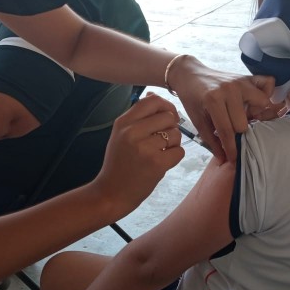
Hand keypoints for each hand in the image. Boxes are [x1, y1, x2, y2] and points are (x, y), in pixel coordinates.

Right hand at [94, 93, 184, 217]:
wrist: (110, 193)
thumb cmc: (119, 163)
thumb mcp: (120, 135)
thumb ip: (137, 116)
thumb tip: (154, 95)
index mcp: (123, 122)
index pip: (152, 101)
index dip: (166, 106)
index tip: (167, 117)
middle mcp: (132, 132)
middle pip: (169, 117)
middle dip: (171, 128)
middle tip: (163, 140)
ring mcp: (145, 148)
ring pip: (176, 134)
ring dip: (173, 144)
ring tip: (160, 153)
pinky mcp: (156, 164)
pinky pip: (179, 151)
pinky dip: (175, 157)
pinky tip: (163, 162)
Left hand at [169, 56, 275, 160]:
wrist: (190, 75)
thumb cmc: (192, 98)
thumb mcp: (197, 120)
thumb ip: (211, 140)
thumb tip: (224, 159)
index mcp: (213, 100)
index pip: (227, 130)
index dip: (231, 148)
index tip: (234, 159)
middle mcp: (230, 89)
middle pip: (244, 122)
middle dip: (240, 132)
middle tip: (234, 133)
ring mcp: (240, 81)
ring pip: (261, 103)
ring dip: (256, 113)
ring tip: (247, 116)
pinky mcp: (247, 76)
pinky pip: (267, 83)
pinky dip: (267, 93)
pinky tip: (256, 102)